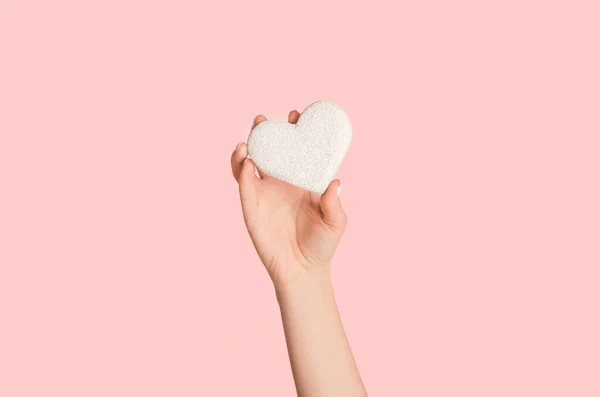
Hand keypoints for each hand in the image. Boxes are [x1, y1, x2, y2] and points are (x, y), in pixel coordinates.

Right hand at [231, 110, 347, 288]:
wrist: (302, 270)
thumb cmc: (322, 245)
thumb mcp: (335, 223)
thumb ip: (334, 204)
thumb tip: (335, 183)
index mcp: (301, 180)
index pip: (295, 150)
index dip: (294, 131)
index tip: (296, 116)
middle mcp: (280, 183)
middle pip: (268, 151)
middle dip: (265, 132)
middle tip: (264, 120)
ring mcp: (263, 194)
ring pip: (249, 164)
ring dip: (246, 148)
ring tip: (249, 138)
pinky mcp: (250, 207)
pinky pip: (243, 185)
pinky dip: (242, 171)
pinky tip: (246, 161)